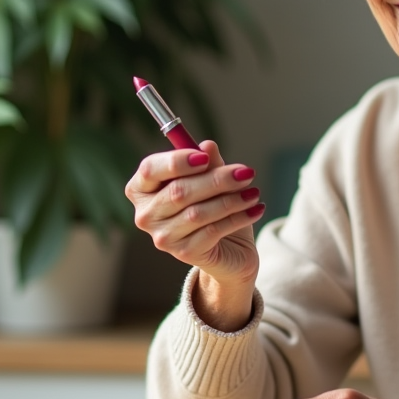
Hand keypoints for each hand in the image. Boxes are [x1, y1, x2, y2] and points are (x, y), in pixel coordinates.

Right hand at [126, 140, 263, 328]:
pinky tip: (255, 209)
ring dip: (231, 200)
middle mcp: (146, 215)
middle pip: (178, 191)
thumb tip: (208, 146)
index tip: (204, 157)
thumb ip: (207, 162)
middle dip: (216, 179)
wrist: (229, 249)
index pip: (150, 170)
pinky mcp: (184, 253)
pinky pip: (213, 230)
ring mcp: (163, 237)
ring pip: (198, 212)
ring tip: (254, 192)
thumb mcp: (212, 180)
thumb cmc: (213, 207)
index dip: (176, 161)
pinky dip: (238, 217)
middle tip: (246, 173)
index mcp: (143, 189)